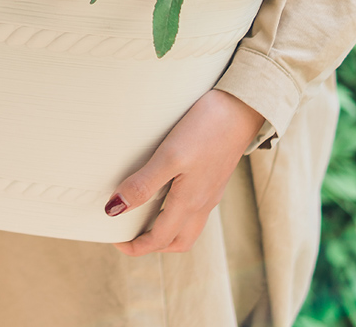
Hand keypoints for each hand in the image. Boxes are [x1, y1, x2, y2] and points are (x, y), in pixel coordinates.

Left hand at [106, 89, 263, 254]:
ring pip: (188, 226)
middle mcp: (203, 202)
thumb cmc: (206, 129)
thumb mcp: (170, 156)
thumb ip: (144, 184)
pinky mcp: (214, 177)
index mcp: (189, 202)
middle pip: (178, 240)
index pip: (160, 239)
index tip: (115, 242)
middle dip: (153, 245)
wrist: (241, 108)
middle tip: (129, 235)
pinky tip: (166, 192)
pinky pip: (195, 208)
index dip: (136, 246)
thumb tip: (115, 209)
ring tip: (144, 218)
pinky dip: (177, 212)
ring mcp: (210, 190)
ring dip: (166, 231)